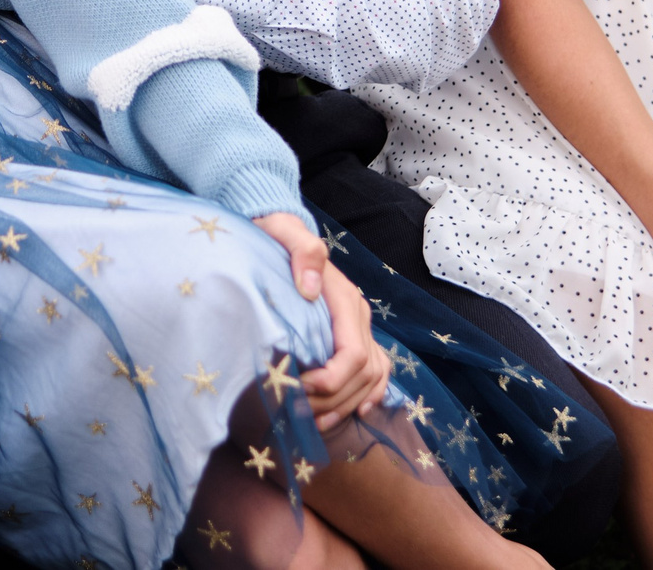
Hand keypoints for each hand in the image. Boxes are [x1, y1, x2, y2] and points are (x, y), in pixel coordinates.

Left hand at [257, 212, 391, 429]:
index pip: (353, 354)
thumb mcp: (284, 233)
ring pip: (371, 378)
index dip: (332, 380)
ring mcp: (359, 326)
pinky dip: (370, 395)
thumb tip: (311, 290)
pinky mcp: (352, 333)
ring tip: (315, 422)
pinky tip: (356, 412)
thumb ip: (303, 254)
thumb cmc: (277, 235)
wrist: (281, 230)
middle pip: (362, 374)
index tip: (300, 388)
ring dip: (347, 405)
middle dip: (333, 400)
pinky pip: (376, 370)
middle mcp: (359, 315)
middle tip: (297, 412)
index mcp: (345, 299)